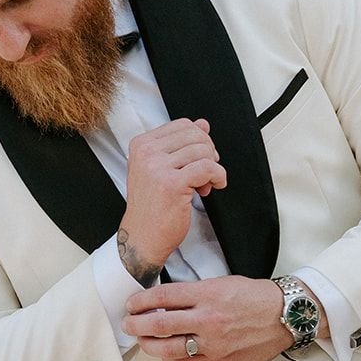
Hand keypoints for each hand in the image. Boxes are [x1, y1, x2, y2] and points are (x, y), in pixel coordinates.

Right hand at [120, 118, 225, 274]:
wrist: (143, 236)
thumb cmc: (151, 207)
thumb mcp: (161, 169)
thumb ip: (180, 145)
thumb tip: (202, 124)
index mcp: (141, 145)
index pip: (182, 125)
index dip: (199, 140)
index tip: (200, 158)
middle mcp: (146, 153)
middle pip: (194, 135)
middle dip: (208, 152)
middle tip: (206, 172)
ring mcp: (157, 167)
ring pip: (202, 151)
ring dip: (212, 167)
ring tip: (204, 184)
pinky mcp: (172, 184)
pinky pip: (208, 168)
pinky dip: (218, 176)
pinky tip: (214, 185)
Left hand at [122, 276, 299, 360]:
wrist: (286, 316)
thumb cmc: (257, 298)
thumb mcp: (223, 283)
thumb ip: (195, 292)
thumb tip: (168, 301)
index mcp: (208, 295)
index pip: (163, 297)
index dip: (141, 301)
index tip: (132, 304)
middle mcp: (208, 319)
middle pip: (159, 324)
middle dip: (136, 325)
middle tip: (128, 324)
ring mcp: (213, 343)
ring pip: (168, 349)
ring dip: (149, 345)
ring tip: (143, 341)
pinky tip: (167, 355)